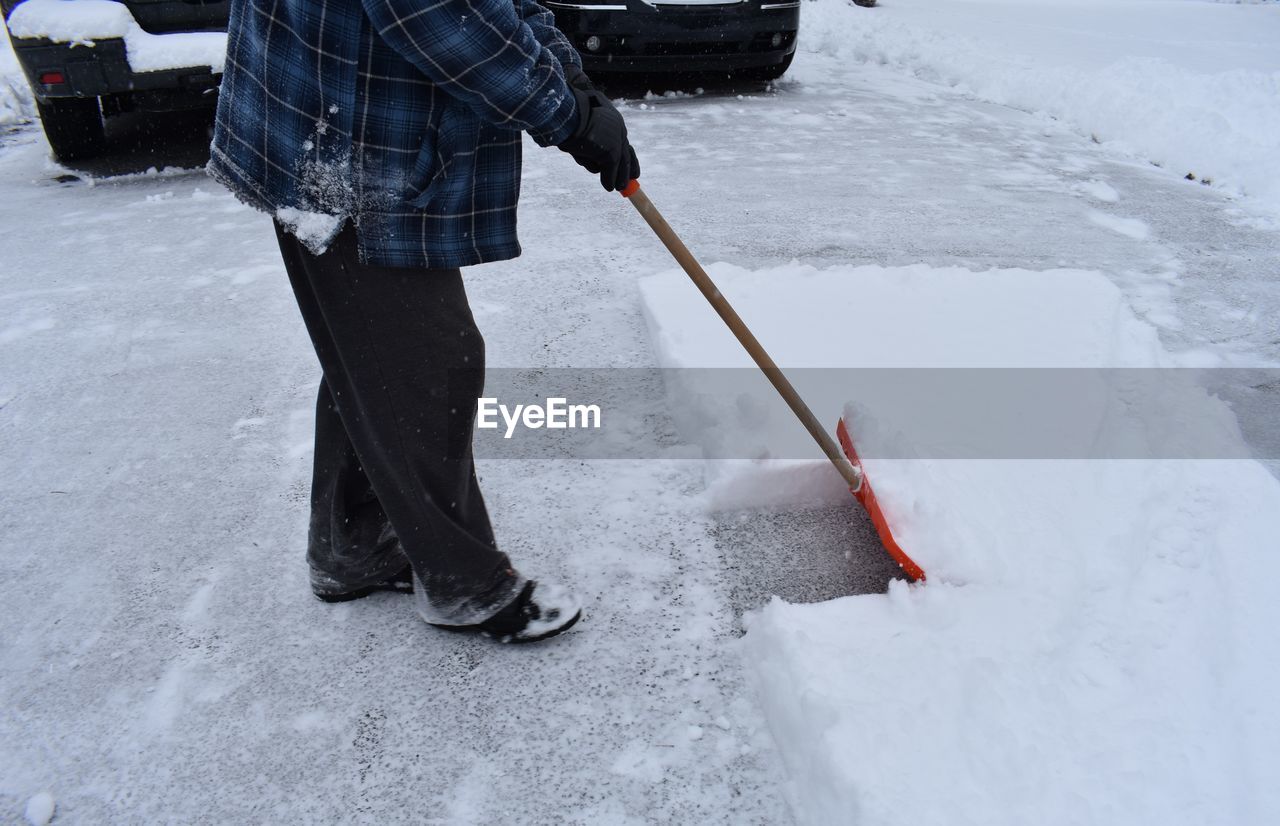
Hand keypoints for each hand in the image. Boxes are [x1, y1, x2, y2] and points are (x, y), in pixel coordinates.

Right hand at [557, 66, 640, 191]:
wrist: (564, 115)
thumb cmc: (566, 119)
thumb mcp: (580, 127)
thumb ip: (589, 140)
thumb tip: (593, 158)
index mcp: (611, 116)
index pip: (621, 138)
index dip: (625, 152)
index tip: (628, 161)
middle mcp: (617, 126)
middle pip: (625, 152)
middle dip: (627, 168)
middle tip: (631, 178)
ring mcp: (616, 139)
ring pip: (618, 163)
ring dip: (617, 176)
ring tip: (619, 186)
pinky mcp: (612, 153)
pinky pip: (610, 171)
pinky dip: (608, 179)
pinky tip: (608, 187)